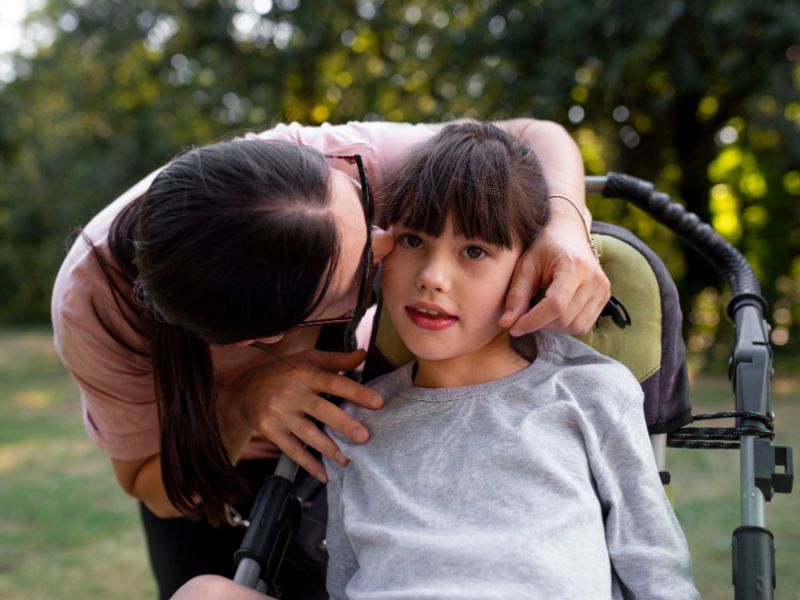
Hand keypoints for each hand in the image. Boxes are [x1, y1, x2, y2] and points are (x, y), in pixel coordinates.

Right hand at [226, 348, 382, 482]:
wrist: (243, 390)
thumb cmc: (283, 372)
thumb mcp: (307, 360)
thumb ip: (336, 360)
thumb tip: (364, 354)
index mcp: (304, 374)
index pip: (333, 382)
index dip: (355, 392)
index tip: (378, 402)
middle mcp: (291, 393)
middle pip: (320, 409)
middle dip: (343, 423)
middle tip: (364, 437)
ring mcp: (279, 413)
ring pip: (307, 433)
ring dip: (328, 448)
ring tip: (347, 459)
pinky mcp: (270, 430)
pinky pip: (291, 450)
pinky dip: (308, 464)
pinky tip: (324, 475)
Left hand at [499, 212, 609, 335]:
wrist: (568, 233)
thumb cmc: (544, 247)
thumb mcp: (526, 266)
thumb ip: (517, 294)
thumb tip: (507, 323)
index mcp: (574, 267)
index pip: (555, 306)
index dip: (532, 321)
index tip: (513, 328)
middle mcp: (594, 279)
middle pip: (565, 319)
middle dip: (540, 323)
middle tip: (523, 317)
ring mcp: (603, 289)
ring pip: (576, 326)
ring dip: (553, 327)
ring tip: (539, 312)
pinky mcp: (605, 297)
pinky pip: (585, 325)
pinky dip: (565, 325)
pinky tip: (553, 313)